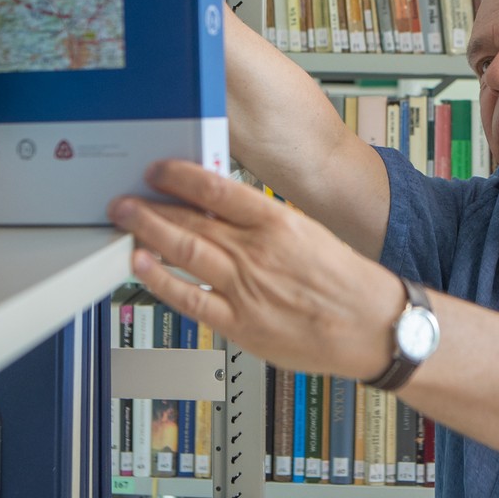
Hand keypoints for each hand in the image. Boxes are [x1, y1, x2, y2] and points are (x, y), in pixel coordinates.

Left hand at [108, 160, 402, 379]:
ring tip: (125, 221)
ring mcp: (246, 288)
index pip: (217, 188)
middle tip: (124, 198)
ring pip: (184, 252)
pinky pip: (190, 299)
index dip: (180, 176)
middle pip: (191, 219)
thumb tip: (222, 211)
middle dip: (151, 206)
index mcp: (278, 222)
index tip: (158, 171)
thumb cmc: (348, 283)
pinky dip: (161, 281)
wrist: (374, 327)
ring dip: (148, 233)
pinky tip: (141, 266)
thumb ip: (265, 223)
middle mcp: (257, 252)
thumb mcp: (310, 233)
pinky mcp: (241, 324)